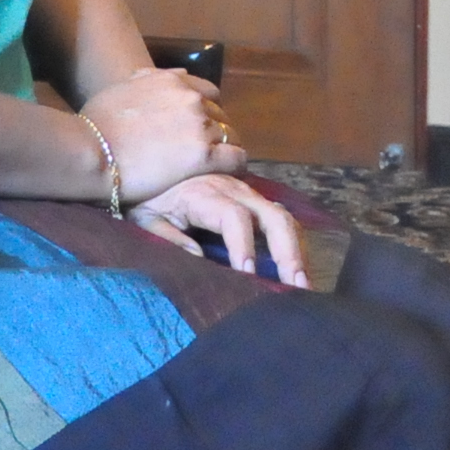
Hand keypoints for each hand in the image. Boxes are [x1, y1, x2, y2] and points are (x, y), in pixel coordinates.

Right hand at [74, 66, 245, 200]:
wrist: (91, 152)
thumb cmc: (95, 124)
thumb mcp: (120, 89)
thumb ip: (143, 82)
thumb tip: (150, 77)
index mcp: (172, 80)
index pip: (206, 92)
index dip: (205, 110)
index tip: (198, 127)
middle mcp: (191, 98)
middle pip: (220, 113)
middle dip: (215, 130)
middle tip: (206, 149)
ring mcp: (200, 126)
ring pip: (231, 135)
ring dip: (225, 148)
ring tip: (218, 165)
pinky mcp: (204, 156)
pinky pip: (236, 158)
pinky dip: (235, 165)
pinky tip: (229, 174)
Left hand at [129, 173, 309, 284]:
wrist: (146, 163)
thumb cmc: (145, 197)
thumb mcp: (146, 218)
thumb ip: (169, 238)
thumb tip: (199, 260)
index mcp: (204, 194)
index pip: (234, 217)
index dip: (243, 246)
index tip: (247, 275)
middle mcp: (233, 189)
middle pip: (273, 216)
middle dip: (287, 251)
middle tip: (296, 286)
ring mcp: (247, 192)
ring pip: (283, 217)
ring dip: (296, 250)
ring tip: (303, 284)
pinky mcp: (252, 198)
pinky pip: (279, 217)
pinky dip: (291, 242)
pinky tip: (296, 268)